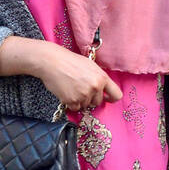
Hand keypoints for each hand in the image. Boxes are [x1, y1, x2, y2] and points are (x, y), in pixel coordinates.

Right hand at [0, 36, 121, 112]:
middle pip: (98, 102)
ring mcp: (84, 95)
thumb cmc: (70, 61)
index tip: (106, 98)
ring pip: (86, 105)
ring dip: (80, 100)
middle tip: (80, 88)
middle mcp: (95, 87)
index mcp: (102, 78)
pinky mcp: (72, 101)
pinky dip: (71, 103)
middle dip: (91, 98)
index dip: (111, 98)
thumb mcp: (91, 66)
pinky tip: (66, 92)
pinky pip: (75, 108)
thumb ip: (99, 78)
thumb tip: (104, 90)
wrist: (52, 61)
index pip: (116, 95)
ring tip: (72, 87)